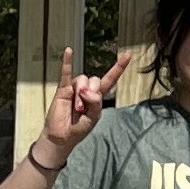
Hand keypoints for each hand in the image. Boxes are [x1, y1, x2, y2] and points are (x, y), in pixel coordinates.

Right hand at [38, 45, 130, 161]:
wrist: (62, 137)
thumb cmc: (79, 128)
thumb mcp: (93, 118)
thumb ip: (95, 103)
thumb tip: (87, 90)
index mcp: (98, 97)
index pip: (110, 79)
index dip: (119, 68)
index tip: (127, 55)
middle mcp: (87, 89)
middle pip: (95, 79)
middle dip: (91, 93)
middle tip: (83, 109)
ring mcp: (75, 88)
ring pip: (82, 79)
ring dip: (80, 95)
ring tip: (76, 108)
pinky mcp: (62, 89)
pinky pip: (66, 73)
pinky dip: (67, 61)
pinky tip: (68, 51)